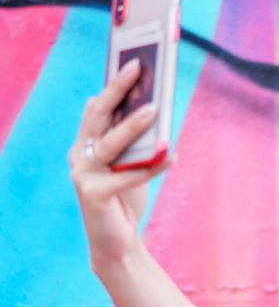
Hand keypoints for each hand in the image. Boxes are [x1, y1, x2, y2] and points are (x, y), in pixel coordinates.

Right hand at [68, 59, 176, 270]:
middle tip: (138, 70)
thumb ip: (131, 140)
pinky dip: (151, 165)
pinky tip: (173, 156)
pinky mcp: (94, 195)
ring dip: (133, 125)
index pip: (97, 108)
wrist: (118, 243)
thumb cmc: (126, 198)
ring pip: (111, 144)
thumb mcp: (130, 163)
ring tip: (156, 110)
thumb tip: (150, 106)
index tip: (133, 63)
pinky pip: (128, 175)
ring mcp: (83, 175)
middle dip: (118, 90)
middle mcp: (78, 156)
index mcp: (85, 144)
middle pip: (98, 116)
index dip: (114, 85)